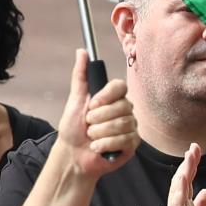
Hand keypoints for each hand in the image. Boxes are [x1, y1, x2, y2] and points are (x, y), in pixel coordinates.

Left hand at [54, 49, 138, 180]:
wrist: (72, 154)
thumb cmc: (73, 127)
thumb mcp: (75, 100)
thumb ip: (80, 76)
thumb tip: (81, 51)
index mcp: (113, 98)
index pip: (120, 86)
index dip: (106, 96)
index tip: (92, 104)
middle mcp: (125, 110)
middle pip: (121, 107)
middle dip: (97, 118)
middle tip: (88, 124)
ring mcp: (131, 127)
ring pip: (121, 124)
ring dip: (98, 133)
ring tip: (91, 137)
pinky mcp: (133, 144)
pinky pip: (123, 139)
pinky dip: (104, 144)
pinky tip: (98, 147)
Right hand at [161, 142, 205, 205]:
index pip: (188, 183)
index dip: (191, 168)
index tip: (195, 152)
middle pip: (183, 181)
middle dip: (189, 164)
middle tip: (194, 147)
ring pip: (179, 187)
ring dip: (185, 170)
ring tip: (190, 155)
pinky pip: (176, 201)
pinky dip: (179, 188)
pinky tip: (182, 176)